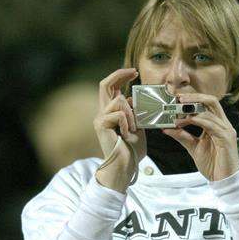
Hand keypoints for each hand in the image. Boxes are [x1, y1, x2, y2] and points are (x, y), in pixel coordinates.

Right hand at [93, 68, 145, 190]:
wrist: (124, 166)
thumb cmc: (131, 150)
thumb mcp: (138, 127)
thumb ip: (136, 113)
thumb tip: (134, 100)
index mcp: (111, 112)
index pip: (111, 87)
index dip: (121, 76)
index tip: (134, 72)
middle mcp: (102, 113)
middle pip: (105, 84)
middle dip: (120, 75)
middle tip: (134, 72)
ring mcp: (100, 118)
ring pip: (118, 100)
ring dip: (131, 113)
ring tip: (135, 128)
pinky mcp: (101, 124)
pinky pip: (119, 114)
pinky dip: (128, 123)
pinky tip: (128, 134)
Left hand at [163, 93, 238, 180]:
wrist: (223, 180)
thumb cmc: (213, 164)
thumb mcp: (193, 147)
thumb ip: (182, 136)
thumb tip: (168, 128)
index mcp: (217, 125)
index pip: (206, 104)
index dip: (192, 100)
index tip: (177, 102)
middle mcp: (223, 124)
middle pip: (211, 101)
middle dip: (195, 97)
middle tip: (179, 99)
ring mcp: (226, 130)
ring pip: (211, 111)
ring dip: (193, 111)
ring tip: (178, 116)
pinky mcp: (227, 138)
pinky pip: (213, 125)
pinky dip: (200, 120)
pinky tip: (190, 120)